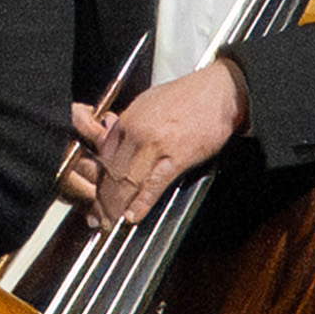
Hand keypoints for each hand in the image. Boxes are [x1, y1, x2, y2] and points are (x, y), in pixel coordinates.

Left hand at [59, 65, 251, 231]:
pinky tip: (133, 215)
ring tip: (112, 221)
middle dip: (103, 198)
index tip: (95, 194)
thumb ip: (128, 123)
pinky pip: (153, 184)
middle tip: (99, 215)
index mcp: (128, 119)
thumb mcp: (148, 103)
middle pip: (111, 172)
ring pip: (127, 181)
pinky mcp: (177, 156)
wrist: (219, 91)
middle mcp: (137, 131)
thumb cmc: (187, 96)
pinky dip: (142, 202)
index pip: (102, 157)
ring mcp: (156, 144)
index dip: (96, 180)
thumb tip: (111, 135)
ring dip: (117, 205)